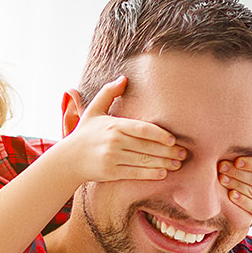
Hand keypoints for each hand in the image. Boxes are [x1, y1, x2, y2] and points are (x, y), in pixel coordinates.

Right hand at [63, 77, 186, 183]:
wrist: (68, 159)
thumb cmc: (84, 134)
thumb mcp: (93, 110)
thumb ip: (108, 93)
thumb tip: (123, 78)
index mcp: (114, 125)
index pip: (142, 129)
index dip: (160, 135)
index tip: (173, 139)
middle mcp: (114, 142)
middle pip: (147, 146)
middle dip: (168, 151)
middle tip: (183, 153)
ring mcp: (112, 158)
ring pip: (143, 161)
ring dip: (163, 163)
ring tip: (177, 163)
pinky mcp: (111, 172)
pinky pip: (135, 173)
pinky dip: (150, 174)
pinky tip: (163, 173)